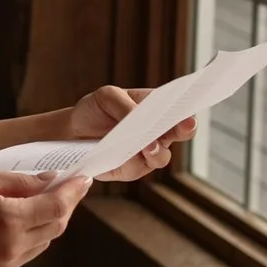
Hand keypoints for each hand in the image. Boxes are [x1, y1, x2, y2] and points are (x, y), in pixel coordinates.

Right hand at [0, 167, 87, 266]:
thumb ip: (21, 182)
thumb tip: (51, 181)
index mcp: (8, 221)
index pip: (56, 207)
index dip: (73, 192)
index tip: (83, 179)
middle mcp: (11, 249)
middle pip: (54, 228)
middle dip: (62, 206)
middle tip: (61, 187)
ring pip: (42, 244)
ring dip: (44, 223)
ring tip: (33, 204)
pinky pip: (23, 255)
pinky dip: (27, 238)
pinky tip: (13, 223)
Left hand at [67, 85, 196, 181]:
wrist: (72, 131)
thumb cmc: (96, 109)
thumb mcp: (107, 97)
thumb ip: (126, 106)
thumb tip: (138, 118)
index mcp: (159, 107)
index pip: (182, 106)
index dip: (191, 106)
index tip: (194, 104)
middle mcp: (159, 130)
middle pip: (182, 132)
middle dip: (185, 128)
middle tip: (185, 125)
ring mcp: (148, 152)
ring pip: (162, 155)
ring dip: (158, 150)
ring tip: (148, 145)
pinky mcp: (132, 169)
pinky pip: (139, 167)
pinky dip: (134, 161)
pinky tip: (129, 154)